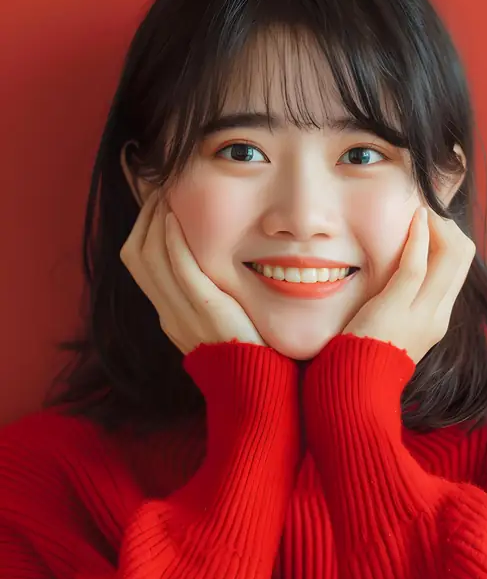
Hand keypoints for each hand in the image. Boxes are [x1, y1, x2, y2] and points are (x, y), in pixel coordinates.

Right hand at [119, 189, 266, 354]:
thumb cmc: (249, 353)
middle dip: (144, 218)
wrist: (259, 388)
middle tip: (158, 190)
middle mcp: (169, 315)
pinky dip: (172, 243)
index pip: (138, 264)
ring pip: (150, 260)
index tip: (156, 202)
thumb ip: (209, 295)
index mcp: (169, 317)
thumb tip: (212, 264)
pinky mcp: (206, 311)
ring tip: (165, 196)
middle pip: (136, 257)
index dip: (142, 229)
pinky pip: (180, 272)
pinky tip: (174, 220)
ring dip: (154, 222)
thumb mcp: (219, 321)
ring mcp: (183, 314)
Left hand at [342, 205, 475, 365]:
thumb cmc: (365, 356)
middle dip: (448, 226)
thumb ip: (402, 305)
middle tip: (427, 212)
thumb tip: (400, 278)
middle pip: (463, 257)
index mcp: (438, 319)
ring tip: (421, 210)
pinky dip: (418, 237)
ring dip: (437, 225)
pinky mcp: (398, 308)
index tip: (431, 222)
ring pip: (450, 256)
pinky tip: (414, 219)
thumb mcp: (394, 328)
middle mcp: (437, 315)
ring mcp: (422, 313)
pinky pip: (416, 265)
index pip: (459, 267)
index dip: (450, 238)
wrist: (356, 388)